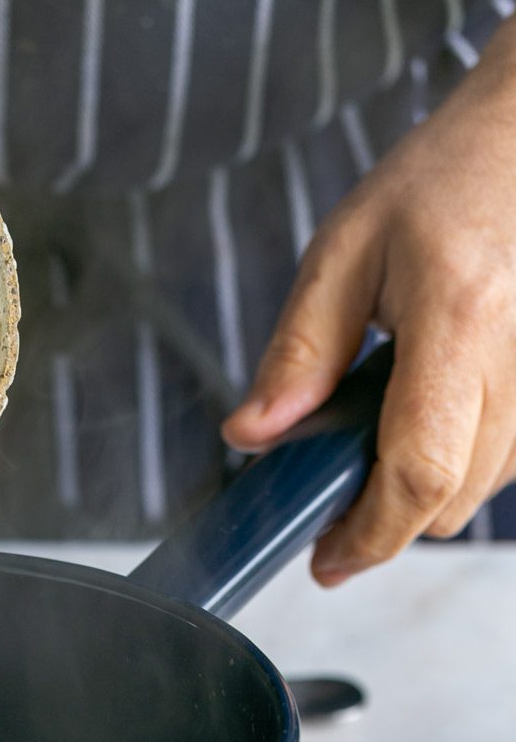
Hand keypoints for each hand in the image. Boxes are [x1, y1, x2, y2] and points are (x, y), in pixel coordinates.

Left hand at [222, 23, 515, 586]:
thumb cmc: (444, 181)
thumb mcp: (343, 252)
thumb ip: (296, 353)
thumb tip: (251, 436)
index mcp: (459, 319)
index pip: (420, 470)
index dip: (369, 533)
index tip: (325, 560)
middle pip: (448, 500)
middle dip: (381, 520)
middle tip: (324, 500)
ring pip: (476, 491)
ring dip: (415, 491)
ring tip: (368, 439)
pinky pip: (500, 463)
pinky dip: (450, 463)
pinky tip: (416, 419)